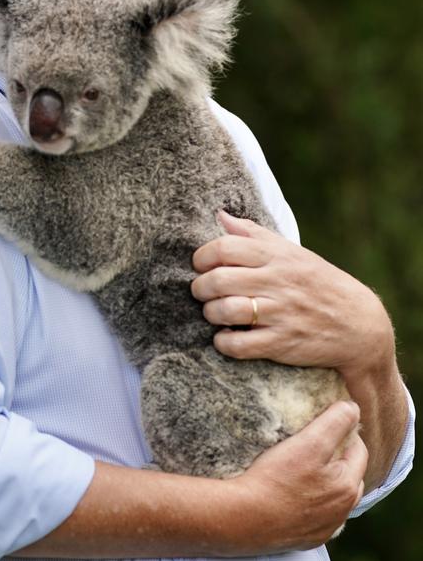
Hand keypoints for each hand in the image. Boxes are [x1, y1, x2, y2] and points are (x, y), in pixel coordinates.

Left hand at [191, 210, 392, 377]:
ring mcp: (280, 313)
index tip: (201, 266)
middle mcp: (278, 282)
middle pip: (219, 279)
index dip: (202, 257)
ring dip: (210, 313)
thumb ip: (254, 234)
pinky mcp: (281, 343)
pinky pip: (238, 344)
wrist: (359, 323)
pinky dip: (223, 342)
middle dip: (200, 288)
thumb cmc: (318, 283)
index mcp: (278, 256)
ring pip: (225, 311)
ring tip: (214, 313)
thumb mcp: (292, 252)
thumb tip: (219, 216)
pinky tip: (226, 337)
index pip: (225, 247)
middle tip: (203, 292)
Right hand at [233, 400, 367, 550]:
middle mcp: (342, 512)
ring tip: (302, 469)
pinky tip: (293, 496)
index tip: (324, 424)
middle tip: (312, 445)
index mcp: (348, 486)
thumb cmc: (276, 479)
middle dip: (337, 458)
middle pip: (348, 475)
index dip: (344, 432)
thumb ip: (336, 421)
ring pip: (334, 498)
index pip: (359, 450)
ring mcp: (324, 529)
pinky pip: (317, 517)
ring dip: (325, 483)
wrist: (243, 519)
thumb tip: (353, 408)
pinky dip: (311, 505)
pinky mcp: (306, 540)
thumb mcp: (309, 442)